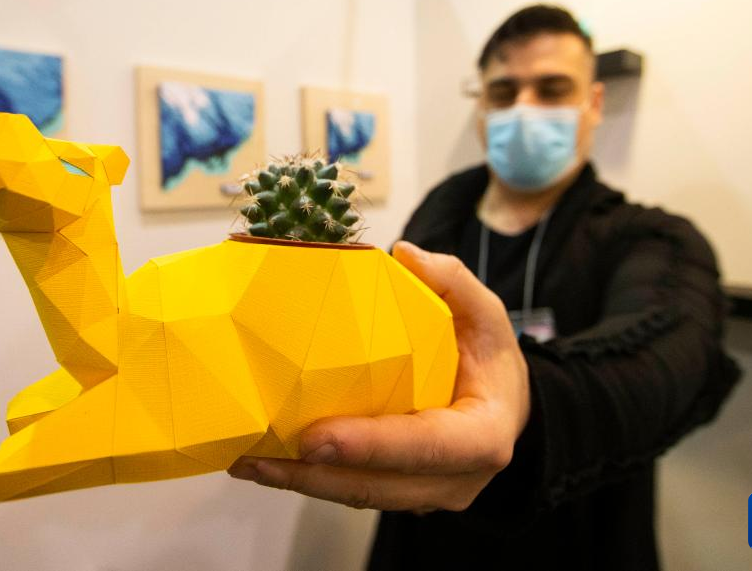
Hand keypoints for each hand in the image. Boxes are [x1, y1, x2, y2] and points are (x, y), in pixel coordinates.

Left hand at [227, 241, 531, 511]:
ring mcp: (425, 494)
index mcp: (483, 435)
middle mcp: (455, 479)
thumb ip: (453, 281)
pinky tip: (264, 463)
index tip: (315, 438)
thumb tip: (406, 255)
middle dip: (316, 474)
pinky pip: (351, 490)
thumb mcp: (486, 315)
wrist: (505, 407)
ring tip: (247, 462)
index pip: (427, 446)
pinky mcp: (398, 493)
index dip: (372, 445)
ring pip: (358, 495)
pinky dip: (307, 478)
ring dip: (300, 482)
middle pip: (379, 485)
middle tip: (260, 457)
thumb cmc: (490, 360)